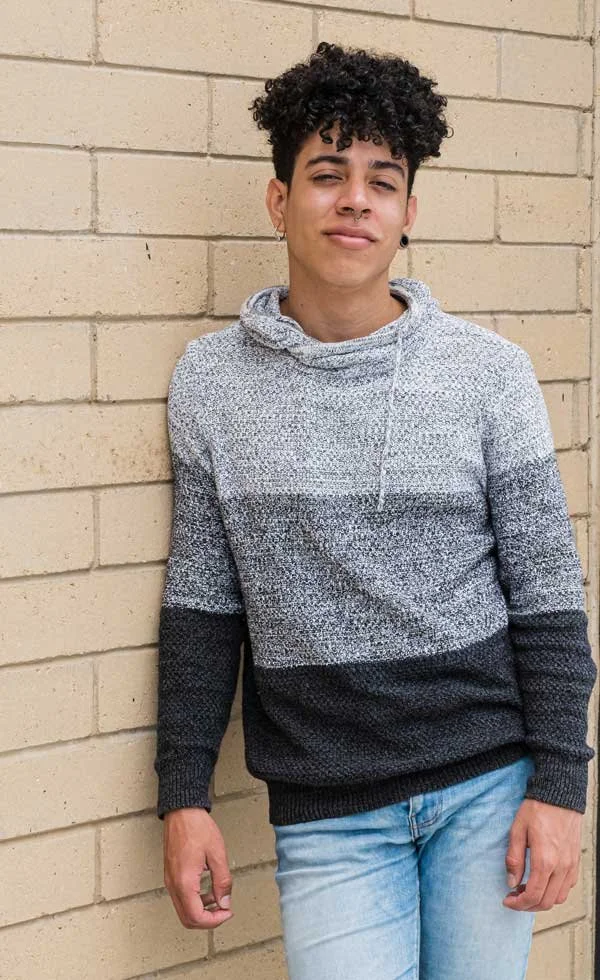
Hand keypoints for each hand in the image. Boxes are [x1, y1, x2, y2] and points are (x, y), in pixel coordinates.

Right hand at [163, 807, 233, 928]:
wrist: (181, 811)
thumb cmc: (197, 827)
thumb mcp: (217, 854)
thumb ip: (222, 881)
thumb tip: (225, 902)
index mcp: (184, 882)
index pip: (196, 917)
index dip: (214, 921)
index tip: (227, 912)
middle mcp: (173, 884)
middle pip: (187, 919)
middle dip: (207, 920)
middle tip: (224, 910)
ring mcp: (170, 880)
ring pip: (183, 910)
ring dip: (201, 911)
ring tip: (218, 899)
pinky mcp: (170, 875)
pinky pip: (180, 898)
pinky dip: (194, 901)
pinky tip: (207, 890)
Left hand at [503, 798, 581, 911]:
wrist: (559, 796)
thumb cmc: (538, 809)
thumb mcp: (517, 830)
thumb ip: (514, 859)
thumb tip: (511, 881)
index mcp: (545, 860)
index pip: (533, 896)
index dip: (518, 904)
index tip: (507, 900)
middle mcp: (561, 867)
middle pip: (546, 902)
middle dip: (528, 905)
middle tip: (514, 897)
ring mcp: (570, 865)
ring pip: (558, 898)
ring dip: (542, 900)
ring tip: (527, 890)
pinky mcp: (575, 861)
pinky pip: (568, 886)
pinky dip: (554, 891)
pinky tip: (542, 882)